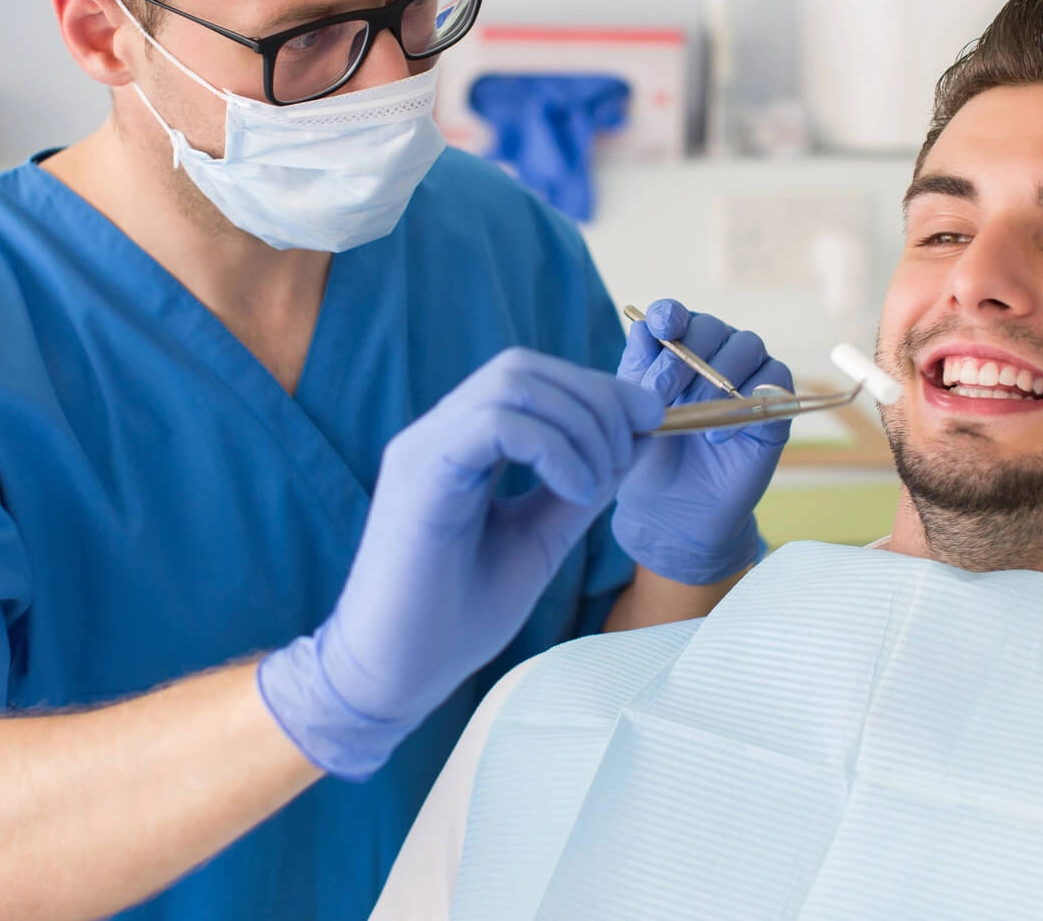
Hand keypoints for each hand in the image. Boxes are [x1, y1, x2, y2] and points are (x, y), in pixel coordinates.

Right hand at [256, 348, 663, 778]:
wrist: (395, 675)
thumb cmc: (457, 617)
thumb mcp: (539, 540)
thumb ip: (582, 488)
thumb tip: (637, 439)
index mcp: (462, 444)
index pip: (532, 378)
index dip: (596, 390)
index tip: (648, 423)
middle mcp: (438, 433)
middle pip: (524, 367)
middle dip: (593, 399)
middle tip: (624, 456)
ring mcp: (423, 448)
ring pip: (511, 383)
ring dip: (577, 423)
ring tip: (594, 484)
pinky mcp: (418, 475)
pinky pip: (493, 424)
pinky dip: (551, 447)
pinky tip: (574, 492)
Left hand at [612, 299, 792, 584]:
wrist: (672, 509)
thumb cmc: (650, 455)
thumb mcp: (632, 412)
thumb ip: (637, 370)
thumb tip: (641, 327)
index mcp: (674, 348)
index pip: (675, 314)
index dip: (669, 316)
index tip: (660, 329)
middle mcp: (713, 353)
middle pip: (711, 326)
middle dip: (685, 355)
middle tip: (660, 394)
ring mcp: (747, 376)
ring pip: (747, 345)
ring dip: (717, 375)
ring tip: (693, 413)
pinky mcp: (774, 406)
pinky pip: (775, 383)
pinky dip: (749, 401)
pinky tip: (718, 434)